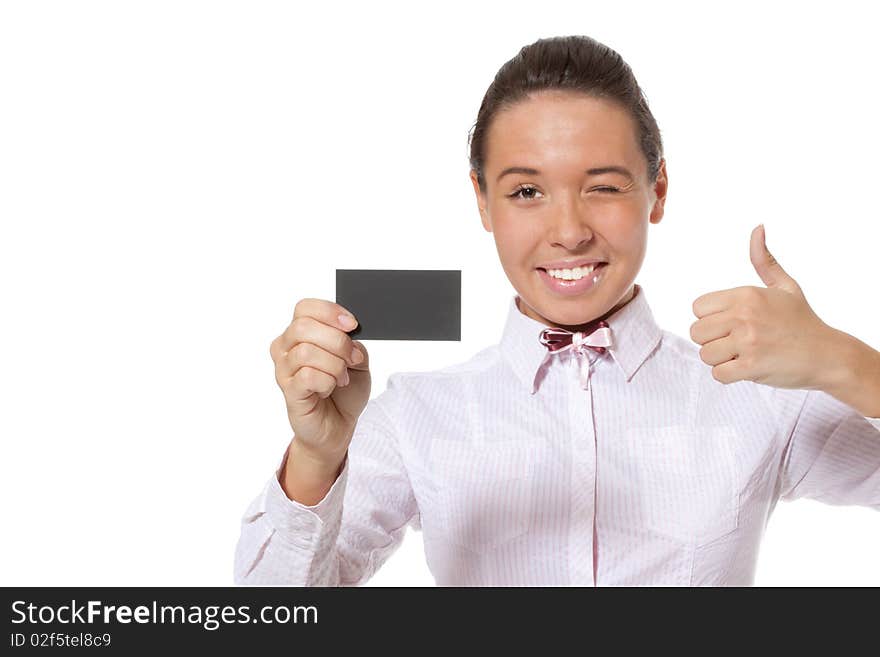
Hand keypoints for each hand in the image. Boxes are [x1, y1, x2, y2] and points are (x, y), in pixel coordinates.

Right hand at [269, 298, 370, 462]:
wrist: (338, 425)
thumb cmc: (343, 392)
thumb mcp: (358, 360)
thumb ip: (353, 343)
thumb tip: (349, 334)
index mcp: (299, 334)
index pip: (305, 308)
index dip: (330, 312)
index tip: (352, 325)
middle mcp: (286, 348)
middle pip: (304, 327)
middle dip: (337, 341)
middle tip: (351, 359)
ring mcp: (284, 370)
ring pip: (307, 352)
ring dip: (335, 365)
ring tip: (342, 378)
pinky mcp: (289, 391)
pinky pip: (307, 376)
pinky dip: (327, 381)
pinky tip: (330, 389)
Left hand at [689, 224, 834, 388]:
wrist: (828, 354)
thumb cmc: (801, 320)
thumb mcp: (784, 286)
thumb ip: (764, 260)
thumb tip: (758, 228)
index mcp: (746, 295)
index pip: (697, 307)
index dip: (710, 318)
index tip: (729, 323)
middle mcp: (744, 316)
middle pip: (696, 332)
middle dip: (712, 340)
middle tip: (735, 342)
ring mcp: (747, 342)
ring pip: (705, 354)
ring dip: (720, 359)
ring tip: (742, 354)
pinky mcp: (751, 367)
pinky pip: (718, 374)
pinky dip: (728, 375)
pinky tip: (746, 367)